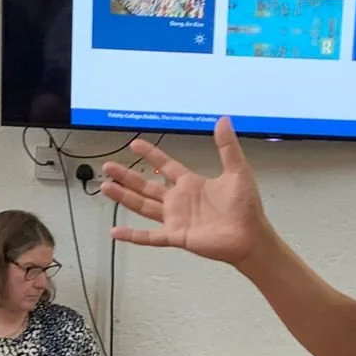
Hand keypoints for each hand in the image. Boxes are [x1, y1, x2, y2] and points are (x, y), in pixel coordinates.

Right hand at [102, 117, 270, 265]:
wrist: (250, 236)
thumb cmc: (246, 206)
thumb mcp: (237, 171)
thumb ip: (227, 147)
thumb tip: (223, 120)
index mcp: (191, 184)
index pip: (165, 166)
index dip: (150, 155)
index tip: (135, 144)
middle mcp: (179, 201)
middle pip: (146, 186)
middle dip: (126, 176)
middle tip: (108, 166)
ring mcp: (175, 219)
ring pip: (143, 206)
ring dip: (124, 198)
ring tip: (106, 187)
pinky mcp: (176, 236)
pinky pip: (150, 236)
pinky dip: (132, 235)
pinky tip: (115, 232)